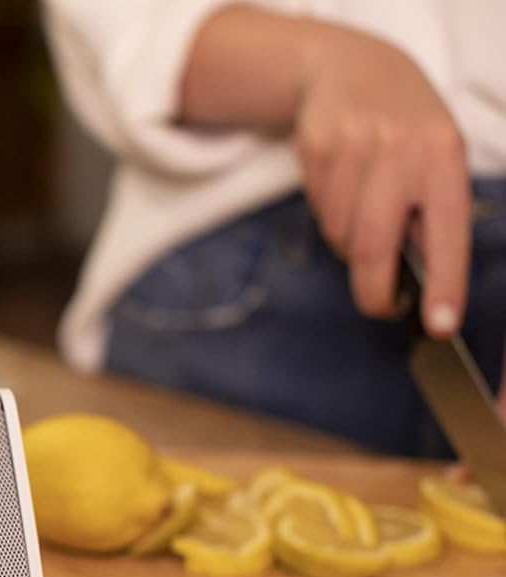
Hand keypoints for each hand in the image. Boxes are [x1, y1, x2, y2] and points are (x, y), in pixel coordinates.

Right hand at [293, 27, 470, 335]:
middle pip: (374, 244)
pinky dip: (327, 212)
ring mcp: (354, 146)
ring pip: (341, 233)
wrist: (354, 68)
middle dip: (373, 288)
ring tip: (361, 211)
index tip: (440, 324)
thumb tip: (418, 277)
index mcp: (444, 155)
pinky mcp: (315, 146)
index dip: (444, 282)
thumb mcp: (436, 157)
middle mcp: (401, 148)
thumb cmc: (405, 127)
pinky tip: (339, 185)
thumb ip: (430, 209)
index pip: (446, 231)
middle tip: (379, 304)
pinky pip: (318, 209)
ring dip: (348, 240)